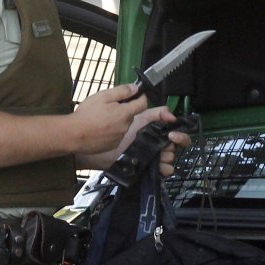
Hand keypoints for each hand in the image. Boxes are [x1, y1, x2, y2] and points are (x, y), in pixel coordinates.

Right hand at [70, 84, 147, 154]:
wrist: (73, 135)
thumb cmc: (87, 114)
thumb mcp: (103, 96)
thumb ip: (122, 91)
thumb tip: (135, 88)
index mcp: (125, 114)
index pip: (143, 104)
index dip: (142, 97)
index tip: (138, 94)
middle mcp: (125, 127)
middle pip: (131, 115)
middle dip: (124, 109)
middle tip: (109, 105)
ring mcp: (119, 138)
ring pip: (123, 125)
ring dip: (117, 120)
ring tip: (101, 117)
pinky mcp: (112, 145)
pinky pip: (116, 135)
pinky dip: (111, 131)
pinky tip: (100, 128)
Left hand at [75, 106, 192, 171]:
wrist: (85, 142)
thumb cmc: (96, 122)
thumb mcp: (111, 103)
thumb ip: (128, 97)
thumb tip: (144, 94)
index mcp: (146, 122)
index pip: (168, 121)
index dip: (175, 124)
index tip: (171, 126)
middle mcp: (150, 138)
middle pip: (174, 140)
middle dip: (179, 140)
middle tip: (170, 141)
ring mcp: (146, 152)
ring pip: (168, 155)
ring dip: (170, 155)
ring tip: (163, 156)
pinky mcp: (142, 165)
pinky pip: (159, 170)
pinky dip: (164, 170)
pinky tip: (161, 168)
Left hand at [116, 107, 191, 176]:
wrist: (110, 147)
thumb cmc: (124, 131)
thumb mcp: (141, 117)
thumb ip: (158, 113)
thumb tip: (173, 116)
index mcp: (160, 134)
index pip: (179, 135)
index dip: (180, 136)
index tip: (172, 135)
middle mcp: (160, 146)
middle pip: (175, 148)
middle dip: (170, 147)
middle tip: (161, 147)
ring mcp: (156, 158)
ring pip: (171, 159)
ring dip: (165, 157)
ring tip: (155, 156)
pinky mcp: (152, 169)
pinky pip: (166, 171)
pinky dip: (164, 168)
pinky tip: (156, 165)